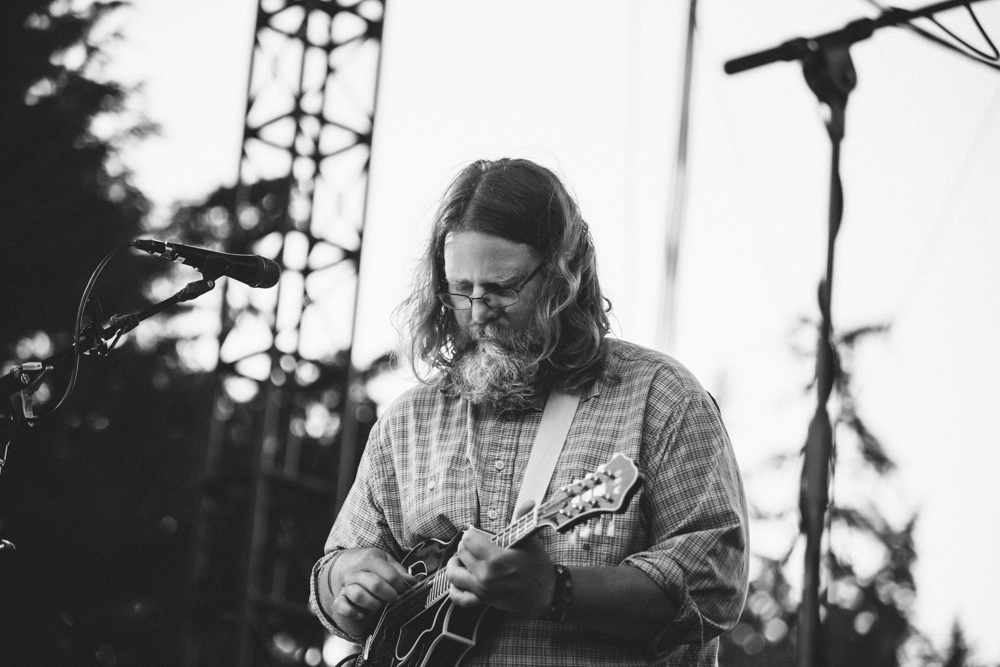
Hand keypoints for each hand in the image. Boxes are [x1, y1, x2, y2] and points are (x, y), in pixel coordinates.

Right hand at [328, 547, 415, 636]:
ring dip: (373, 604)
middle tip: (393, 598)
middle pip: (375, 585)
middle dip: (389, 595)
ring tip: (379, 604)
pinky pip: (341, 606)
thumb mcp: (385, 560)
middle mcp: (356, 571)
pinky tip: (362, 614)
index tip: (402, 589)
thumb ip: (399, 571)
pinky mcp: (339, 597)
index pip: (389, 574)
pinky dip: (353, 612)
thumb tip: (413, 582)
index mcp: (370, 559)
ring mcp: (346, 585)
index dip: (400, 585)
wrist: (344, 563)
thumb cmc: (369, 564)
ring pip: (358, 596)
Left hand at [446, 501, 555, 615]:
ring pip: (454, 574)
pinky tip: (459, 581)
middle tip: (473, 544)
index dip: (471, 533)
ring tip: (462, 559)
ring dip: (455, 564)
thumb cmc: (538, 568)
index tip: (477, 534)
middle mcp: (486, 575)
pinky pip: (460, 598)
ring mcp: (483, 589)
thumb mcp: (531, 542)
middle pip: (461, 553)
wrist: (546, 593)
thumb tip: (528, 503)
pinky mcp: (483, 600)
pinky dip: (454, 590)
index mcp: (497, 559)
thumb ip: (525, 520)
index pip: (469, 540)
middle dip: (465, 546)